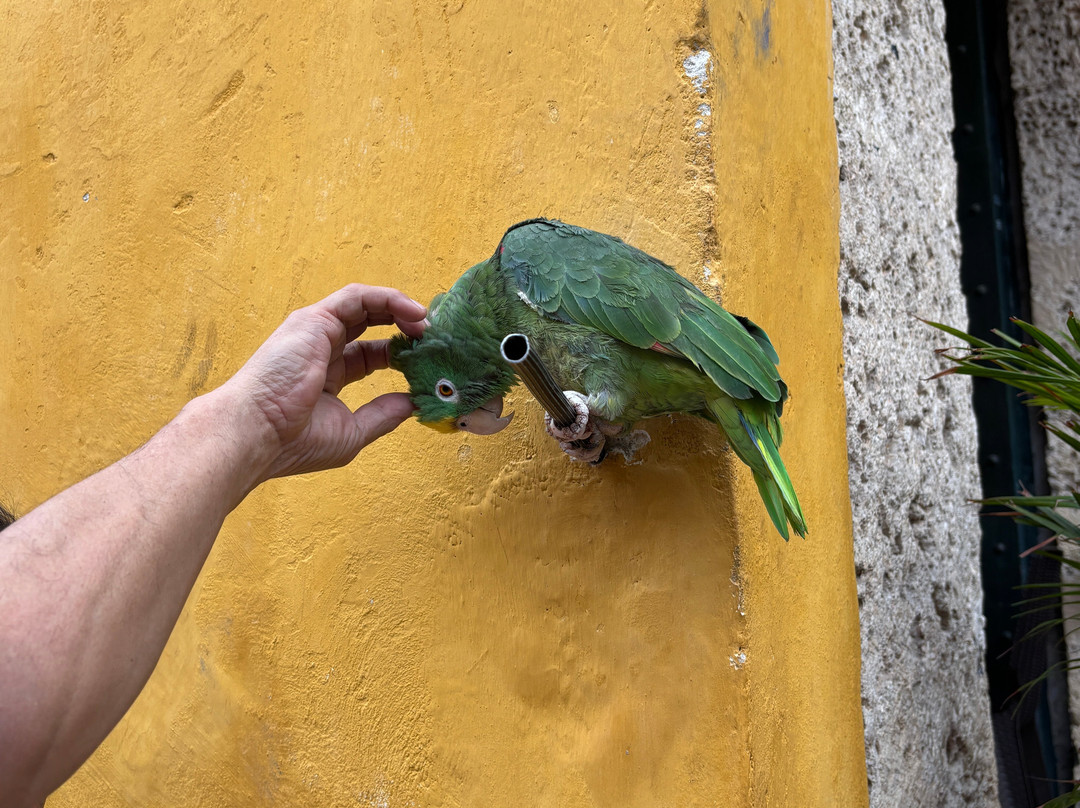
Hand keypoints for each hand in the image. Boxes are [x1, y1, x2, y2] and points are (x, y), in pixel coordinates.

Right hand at [224, 284, 426, 480]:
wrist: (255, 434)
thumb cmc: (293, 441)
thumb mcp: (351, 432)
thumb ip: (382, 414)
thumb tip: (413, 403)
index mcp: (329, 376)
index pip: (373, 355)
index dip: (402, 354)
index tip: (430, 361)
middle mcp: (322, 348)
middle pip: (372, 325)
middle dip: (406, 326)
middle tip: (436, 337)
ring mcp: (316, 331)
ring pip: (367, 304)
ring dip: (402, 309)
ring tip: (428, 324)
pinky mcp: (315, 319)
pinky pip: (357, 297)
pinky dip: (388, 299)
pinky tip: (413, 313)